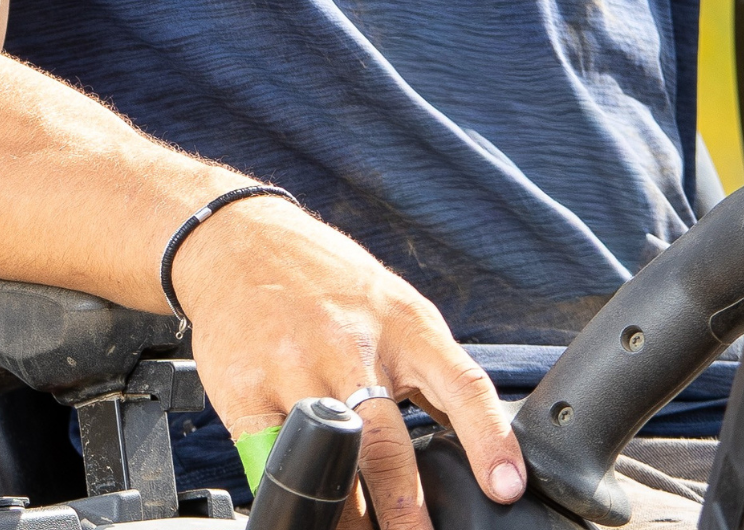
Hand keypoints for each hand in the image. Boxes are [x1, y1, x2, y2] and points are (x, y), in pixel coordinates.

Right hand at [170, 197, 524, 529]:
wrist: (238, 241)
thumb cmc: (326, 280)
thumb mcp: (392, 307)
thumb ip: (429, 371)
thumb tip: (479, 442)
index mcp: (401, 324)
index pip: (459, 382)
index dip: (487, 438)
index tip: (505, 487)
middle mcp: (349, 346)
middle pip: (386, 445)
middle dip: (406, 509)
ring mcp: (293, 369)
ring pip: (329, 464)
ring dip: (350, 518)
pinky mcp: (245, 392)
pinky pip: (272, 463)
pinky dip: (291, 492)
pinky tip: (303, 507)